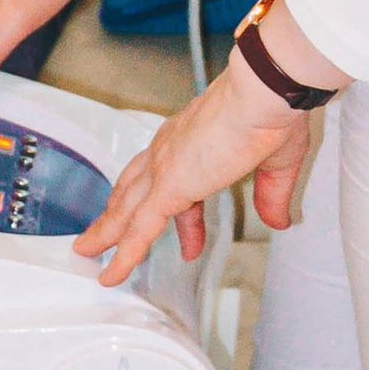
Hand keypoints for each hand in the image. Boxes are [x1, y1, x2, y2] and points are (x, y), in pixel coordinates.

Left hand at [75, 61, 314, 289]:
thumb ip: (273, 195)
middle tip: (106, 239)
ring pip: (125, 209)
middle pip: (134, 190)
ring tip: (88, 252)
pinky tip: (113, 274)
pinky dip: (124, 255)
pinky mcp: (168, 186)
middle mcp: (170, 150)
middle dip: (119, 217)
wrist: (262, 95)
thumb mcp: (276, 164)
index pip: (173, 182)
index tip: (190, 240)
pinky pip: (139, 230)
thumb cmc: (269, 113)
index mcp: (191, 141)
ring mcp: (165, 168)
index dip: (183, 217)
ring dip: (106, 233)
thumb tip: (280, 220)